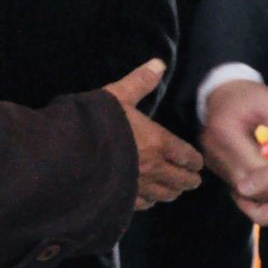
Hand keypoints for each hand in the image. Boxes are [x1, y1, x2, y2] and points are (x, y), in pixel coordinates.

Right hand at [103, 58, 201, 209]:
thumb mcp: (117, 95)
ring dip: (171, 192)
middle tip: (194, 181)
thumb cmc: (97, 123)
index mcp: (157, 142)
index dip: (193, 160)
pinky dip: (150, 202)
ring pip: (162, 194)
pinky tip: (148, 201)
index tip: (198, 164)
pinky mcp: (121, 201)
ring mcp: (137, 187)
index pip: (184, 154)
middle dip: (188, 180)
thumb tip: (159, 63)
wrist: (69, 156)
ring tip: (175, 192)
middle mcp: (152, 168)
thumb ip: (139, 82)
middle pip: (178, 178)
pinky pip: (142, 204)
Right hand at [200, 79, 267, 189]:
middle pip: (242, 181)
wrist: (224, 92)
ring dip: (258, 189)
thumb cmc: (251, 97)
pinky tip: (265, 178)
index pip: (251, 166)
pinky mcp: (211, 163)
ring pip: (237, 185)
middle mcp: (212, 148)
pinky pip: (232, 181)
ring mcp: (209, 157)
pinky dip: (250, 183)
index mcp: (226, 131)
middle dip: (267, 189)